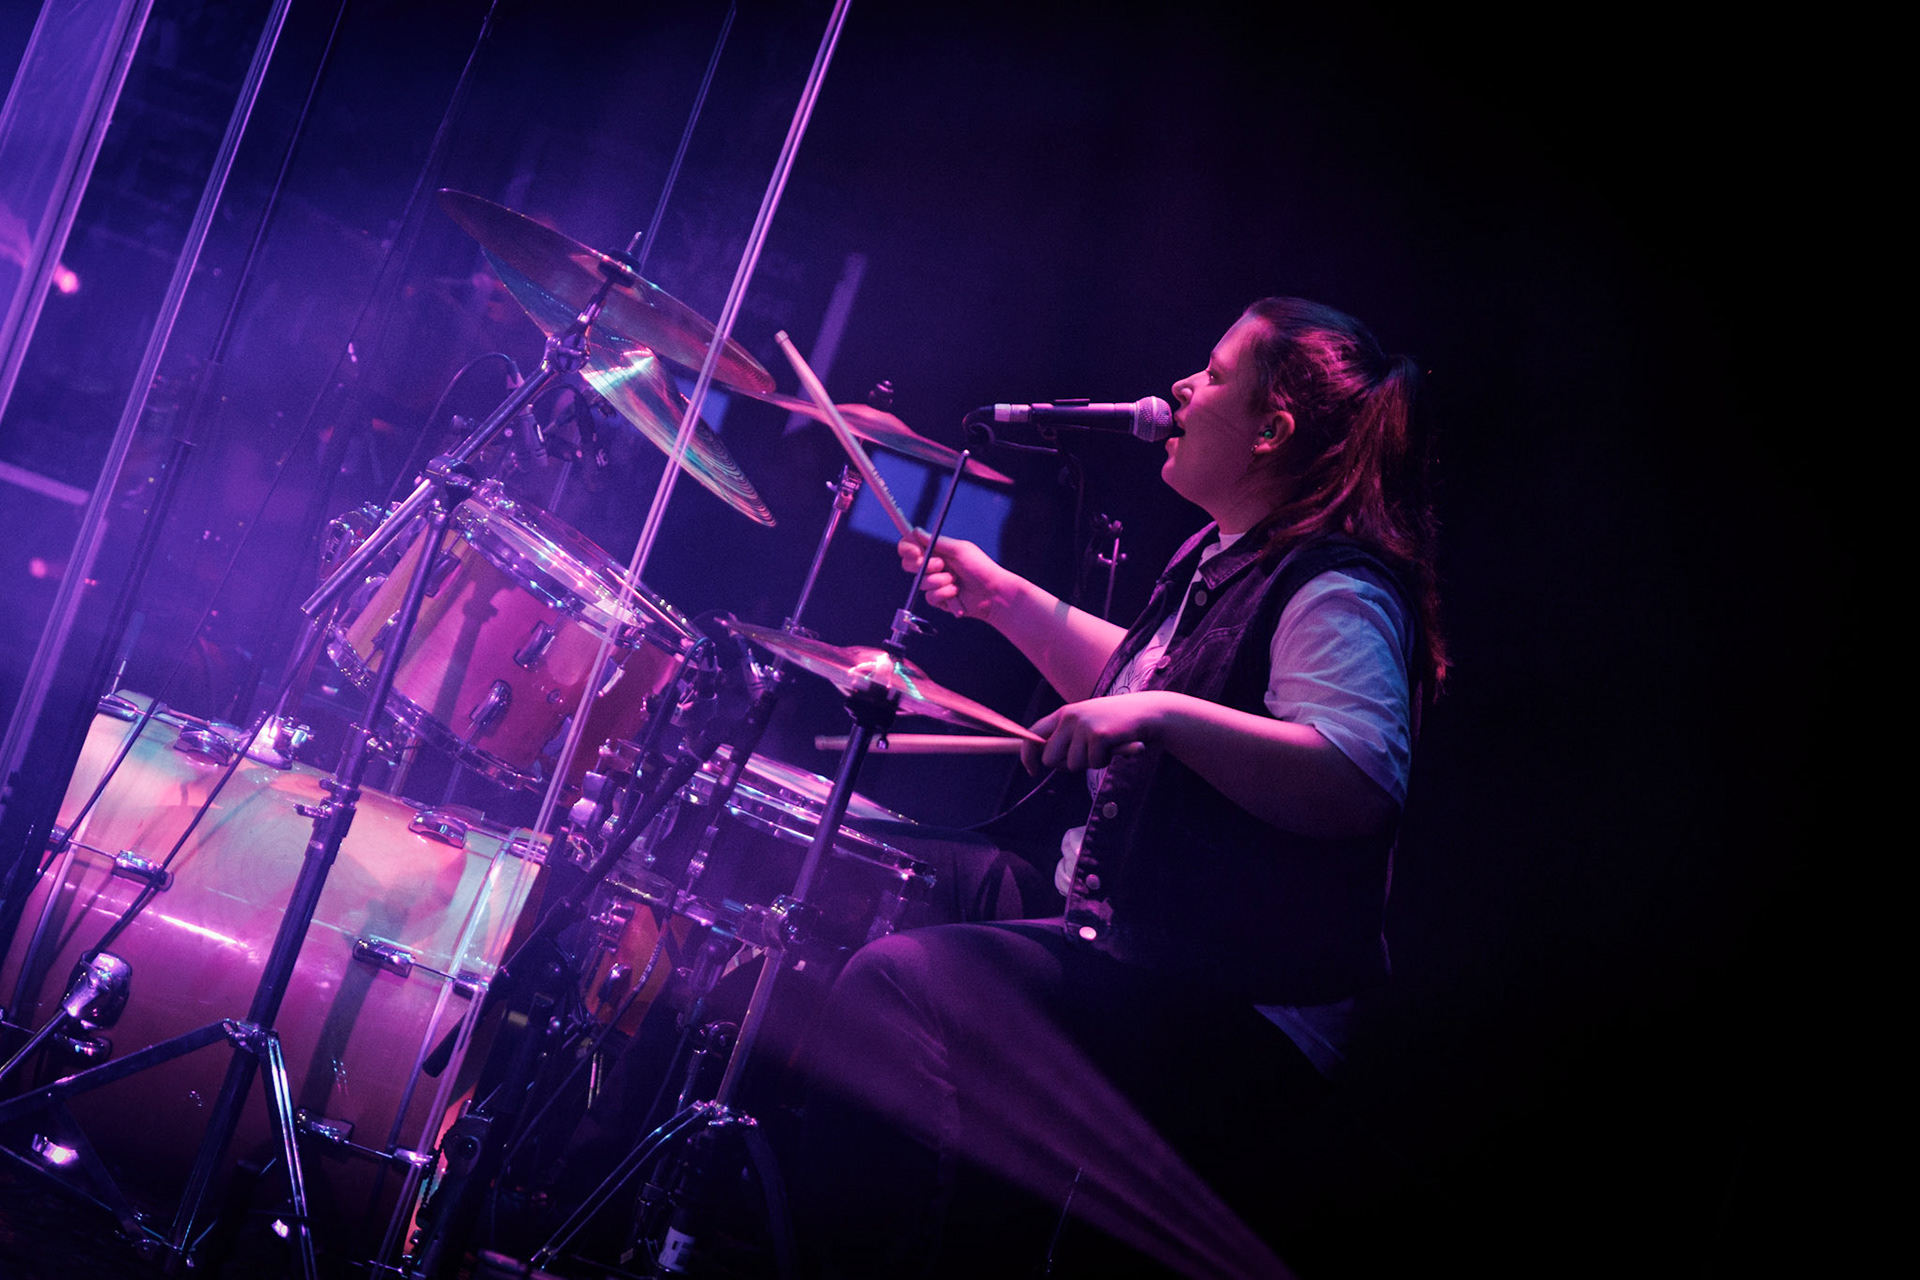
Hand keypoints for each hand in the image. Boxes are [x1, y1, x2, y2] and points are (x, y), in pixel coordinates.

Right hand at [898, 530, 1005, 621]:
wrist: (993, 593)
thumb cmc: (980, 567)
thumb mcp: (959, 550)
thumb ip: (936, 542)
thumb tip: (915, 531)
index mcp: (936, 551)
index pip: (910, 547)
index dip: (907, 548)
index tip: (916, 551)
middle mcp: (932, 567)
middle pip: (908, 565)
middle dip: (924, 565)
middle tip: (941, 565)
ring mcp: (934, 584)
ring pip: (921, 582)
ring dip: (940, 580)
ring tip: (956, 581)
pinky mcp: (938, 600)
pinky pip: (930, 597)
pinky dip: (944, 594)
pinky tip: (956, 593)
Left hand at [1022, 693, 1166, 773]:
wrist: (1146, 712)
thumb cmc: (1115, 722)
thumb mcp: (1087, 723)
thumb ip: (1066, 737)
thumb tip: (1046, 760)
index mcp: (1064, 713)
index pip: (1033, 734)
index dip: (1028, 755)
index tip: (1032, 771)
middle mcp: (1070, 718)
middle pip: (1050, 758)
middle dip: (1065, 765)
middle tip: (1086, 757)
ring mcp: (1084, 726)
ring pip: (1073, 765)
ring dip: (1090, 763)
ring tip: (1104, 747)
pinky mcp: (1099, 736)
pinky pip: (1093, 764)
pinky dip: (1105, 761)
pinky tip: (1114, 747)